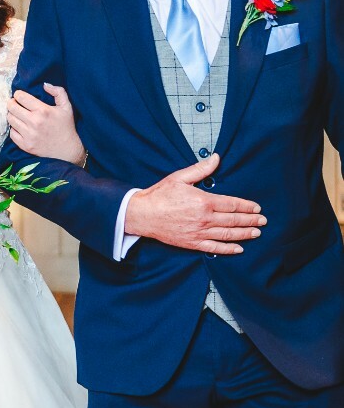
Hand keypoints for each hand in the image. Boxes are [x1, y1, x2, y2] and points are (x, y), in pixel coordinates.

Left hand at [7, 82, 85, 164]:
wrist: (67, 150)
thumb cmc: (66, 126)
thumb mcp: (67, 106)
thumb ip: (58, 92)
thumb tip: (44, 85)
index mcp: (43, 111)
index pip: (21, 97)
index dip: (18, 94)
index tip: (19, 95)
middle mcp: (34, 122)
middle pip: (12, 107)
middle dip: (12, 103)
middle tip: (15, 103)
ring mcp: (29, 135)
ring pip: (10, 119)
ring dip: (12, 115)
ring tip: (18, 115)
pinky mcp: (25, 145)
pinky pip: (11, 133)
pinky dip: (14, 129)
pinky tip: (20, 127)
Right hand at [125, 154, 265, 255]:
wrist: (143, 215)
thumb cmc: (160, 195)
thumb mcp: (180, 177)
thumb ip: (201, 169)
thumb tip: (216, 158)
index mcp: (203, 201)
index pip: (232, 204)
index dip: (246, 206)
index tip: (257, 208)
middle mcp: (204, 219)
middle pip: (233, 220)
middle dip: (251, 220)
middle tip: (263, 221)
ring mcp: (199, 233)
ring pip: (228, 235)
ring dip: (244, 234)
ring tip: (256, 233)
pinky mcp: (192, 243)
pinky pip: (215, 248)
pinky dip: (228, 249)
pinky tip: (239, 249)